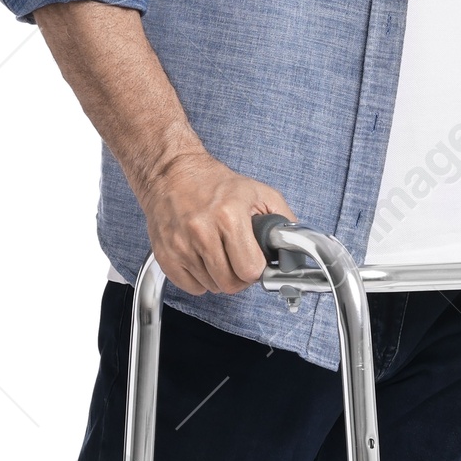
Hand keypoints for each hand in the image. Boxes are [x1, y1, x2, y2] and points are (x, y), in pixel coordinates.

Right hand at [140, 149, 295, 295]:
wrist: (171, 174)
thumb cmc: (213, 183)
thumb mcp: (257, 192)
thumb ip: (282, 219)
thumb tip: (295, 246)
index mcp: (228, 215)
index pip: (250, 270)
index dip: (256, 269)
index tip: (254, 260)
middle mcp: (201, 231)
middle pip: (230, 284)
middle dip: (239, 276)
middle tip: (238, 260)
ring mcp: (181, 245)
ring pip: (211, 287)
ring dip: (219, 277)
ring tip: (218, 254)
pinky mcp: (165, 255)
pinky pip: (191, 287)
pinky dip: (199, 279)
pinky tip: (202, 259)